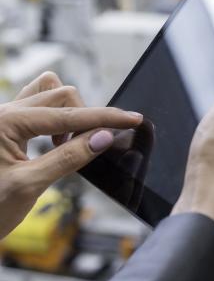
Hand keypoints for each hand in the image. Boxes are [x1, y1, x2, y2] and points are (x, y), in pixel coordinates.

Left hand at [0, 72, 142, 238]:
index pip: (68, 114)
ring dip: (69, 113)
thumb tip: (104, 137)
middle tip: (92, 147)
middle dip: (85, 117)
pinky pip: (36, 105)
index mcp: (4, 122)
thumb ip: (69, 158)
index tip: (133, 119)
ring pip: (48, 94)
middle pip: (61, 95)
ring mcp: (3, 118)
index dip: (105, 117)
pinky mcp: (5, 128)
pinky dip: (56, 117)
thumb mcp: (28, 186)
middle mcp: (2, 113)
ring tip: (67, 145)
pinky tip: (56, 141)